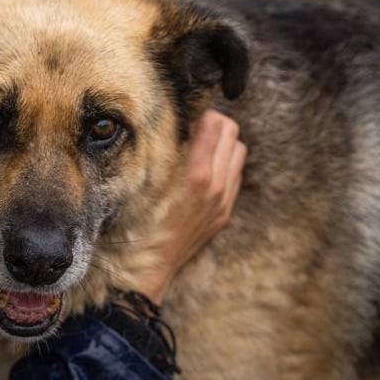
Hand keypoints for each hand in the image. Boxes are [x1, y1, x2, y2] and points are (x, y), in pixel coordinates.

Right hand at [132, 109, 246, 304]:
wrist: (152, 265)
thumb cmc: (140, 223)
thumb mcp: (149, 184)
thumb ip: (168, 155)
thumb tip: (180, 128)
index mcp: (197, 177)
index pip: (215, 126)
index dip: (201, 114)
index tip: (188, 114)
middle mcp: (217, 188)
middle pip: (232, 133)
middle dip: (216, 123)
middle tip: (196, 124)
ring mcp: (224, 201)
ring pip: (239, 151)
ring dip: (224, 142)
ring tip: (202, 143)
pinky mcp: (225, 212)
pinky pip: (236, 174)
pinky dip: (225, 163)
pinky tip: (206, 167)